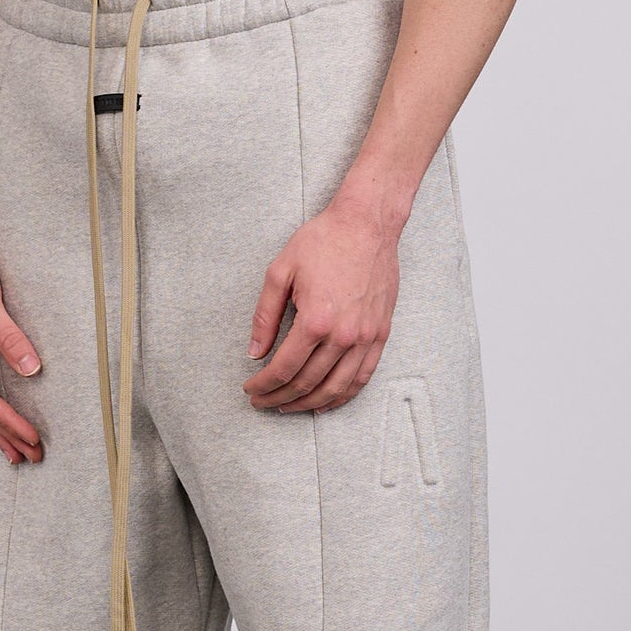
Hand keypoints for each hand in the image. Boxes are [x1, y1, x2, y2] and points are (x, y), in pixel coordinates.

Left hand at [244, 194, 400, 412]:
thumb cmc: (323, 241)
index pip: (283, 368)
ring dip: (308, 404)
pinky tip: (324, 402)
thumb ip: (264, 316)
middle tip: (262, 402)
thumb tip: (255, 353)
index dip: (263, 384)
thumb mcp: (280, 272)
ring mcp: (365, 338)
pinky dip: (342, 396)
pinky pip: (362, 377)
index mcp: (315, 320)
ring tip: (288, 406)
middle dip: (279, 397)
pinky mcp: (380, 335)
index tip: (250, 389)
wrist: (368, 224)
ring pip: (335, 388)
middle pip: (306, 383)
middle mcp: (343, 335)